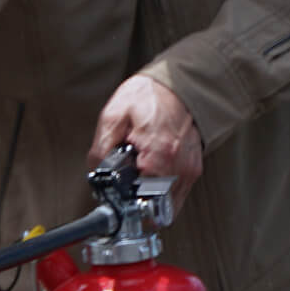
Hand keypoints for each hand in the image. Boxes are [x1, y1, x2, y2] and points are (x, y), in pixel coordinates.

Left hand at [90, 75, 203, 210]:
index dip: (125, 204)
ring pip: (168, 205)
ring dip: (150, 200)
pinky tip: (149, 179)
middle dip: (136, 205)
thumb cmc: (149, 95)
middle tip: (123, 192)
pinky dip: (161, 192)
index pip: (143, 200)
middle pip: (156, 208)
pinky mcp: (193, 168)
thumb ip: (100, 150)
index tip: (115, 201)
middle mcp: (179, 166)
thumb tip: (96, 173)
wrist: (178, 83)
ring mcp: (189, 169)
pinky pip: (177, 193)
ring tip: (135, 184)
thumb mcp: (112, 117)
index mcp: (160, 154)